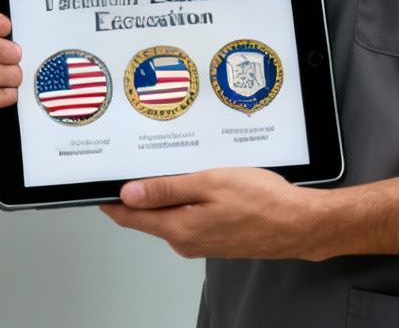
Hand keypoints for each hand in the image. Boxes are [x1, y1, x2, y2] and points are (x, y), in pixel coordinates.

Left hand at [101, 168, 340, 260]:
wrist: (299, 223)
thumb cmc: (261, 201)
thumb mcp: (208, 184)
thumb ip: (166, 190)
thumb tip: (128, 193)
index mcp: (178, 228)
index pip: (129, 216)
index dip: (111, 197)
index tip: (100, 180)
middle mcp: (184, 240)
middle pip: (147, 214)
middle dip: (140, 188)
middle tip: (140, 158)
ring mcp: (200, 241)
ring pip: (169, 213)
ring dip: (167, 192)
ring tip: (177, 164)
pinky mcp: (214, 238)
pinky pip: (189, 216)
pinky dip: (187, 199)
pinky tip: (200, 181)